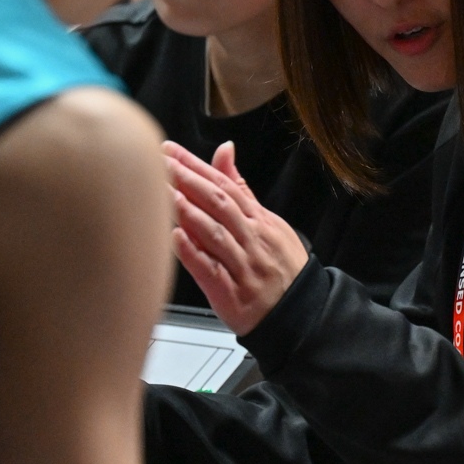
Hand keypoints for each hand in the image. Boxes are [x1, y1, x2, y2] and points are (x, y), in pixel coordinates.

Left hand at [168, 141, 309, 333]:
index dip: (197, 165)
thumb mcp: (268, 223)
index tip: (170, 150)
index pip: (225, 185)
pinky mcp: (233, 294)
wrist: (302, 314)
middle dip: (189, 180)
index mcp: (259, 220)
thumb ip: (242, 188)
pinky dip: (194, 254)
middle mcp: (252, 239)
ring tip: (165, 193)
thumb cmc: (280, 267)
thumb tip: (225, 150)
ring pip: (215, 234)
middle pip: (219, 203)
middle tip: (162, 163)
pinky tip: (176, 239)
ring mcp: (243, 266)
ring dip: (189, 212)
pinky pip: (212, 271)